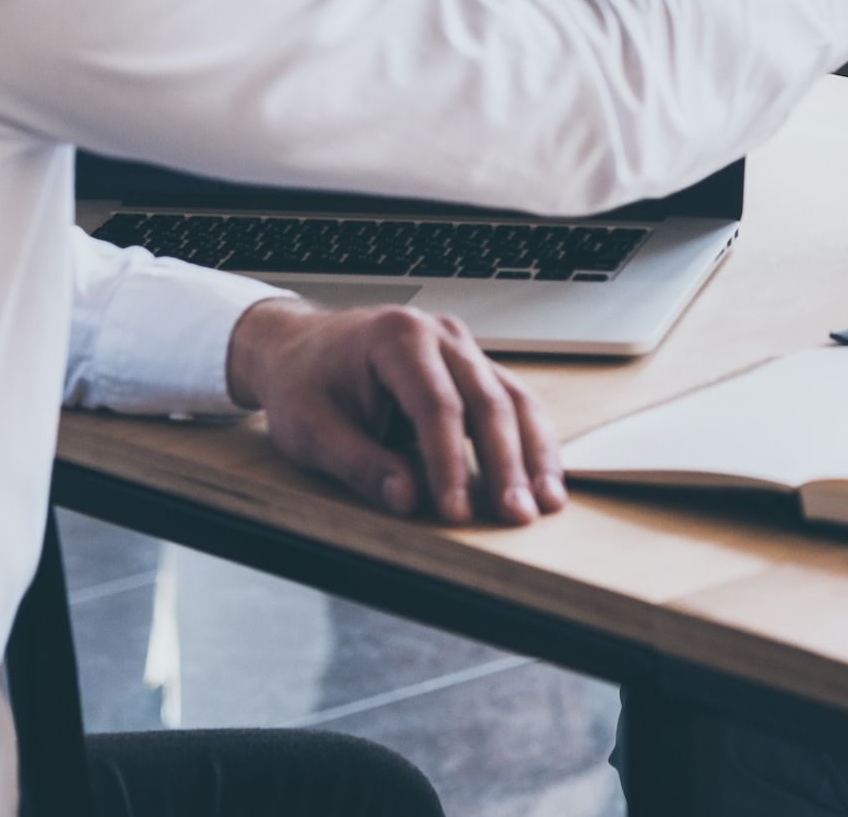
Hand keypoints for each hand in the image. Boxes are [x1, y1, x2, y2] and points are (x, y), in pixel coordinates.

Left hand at [226, 298, 563, 524]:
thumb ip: (360, 464)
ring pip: (514, 399)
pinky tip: (544, 477)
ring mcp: (462, 347)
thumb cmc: (304, 383)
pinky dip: (531, 441)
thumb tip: (408, 499)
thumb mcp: (310, 430)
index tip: (457, 511)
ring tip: (548, 501)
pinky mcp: (472, 367)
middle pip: (488, 400)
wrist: (299, 347)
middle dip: (507, 463)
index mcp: (397, 338)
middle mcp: (440, 334)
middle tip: (518, 514)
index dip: (451, 463)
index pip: (438, 406)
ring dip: (534, 454)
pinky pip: (512, 402)